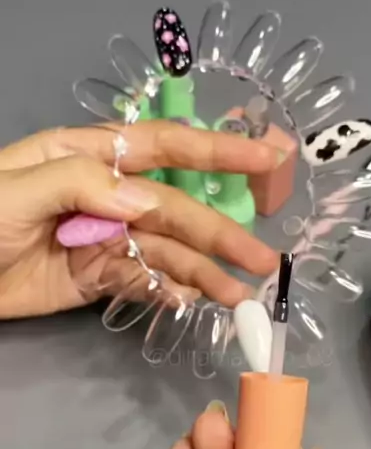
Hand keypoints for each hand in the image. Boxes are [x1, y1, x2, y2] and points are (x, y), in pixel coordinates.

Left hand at [0, 122, 278, 318]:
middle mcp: (109, 194)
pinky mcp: (98, 278)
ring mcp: (106, 238)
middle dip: (221, 232)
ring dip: (204, 272)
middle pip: (176, 209)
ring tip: (239, 296)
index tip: (267, 157)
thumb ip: (82, 184)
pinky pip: (142, 283)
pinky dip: (167, 292)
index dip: (218, 150)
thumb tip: (149, 200)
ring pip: (166, 252)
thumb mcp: (16, 188)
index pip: (164, 146)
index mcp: (90, 156)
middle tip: (263, 260)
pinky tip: (191, 302)